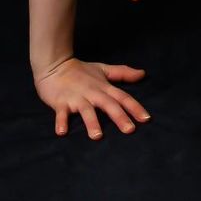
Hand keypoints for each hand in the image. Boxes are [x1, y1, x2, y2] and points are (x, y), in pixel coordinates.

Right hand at [33, 57, 150, 138]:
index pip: (122, 97)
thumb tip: (143, 73)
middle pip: (108, 104)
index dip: (134, 107)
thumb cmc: (80, 71)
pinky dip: (61, 121)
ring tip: (97, 136)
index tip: (146, 119)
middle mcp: (92, 93)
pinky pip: (61, 113)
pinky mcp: (61, 102)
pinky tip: (61, 132)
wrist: (54, 64)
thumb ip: (123, 73)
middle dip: (119, 117)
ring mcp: (76, 97)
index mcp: (103, 87)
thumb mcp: (103, 70)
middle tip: (129, 130)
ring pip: (86, 110)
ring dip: (92, 122)